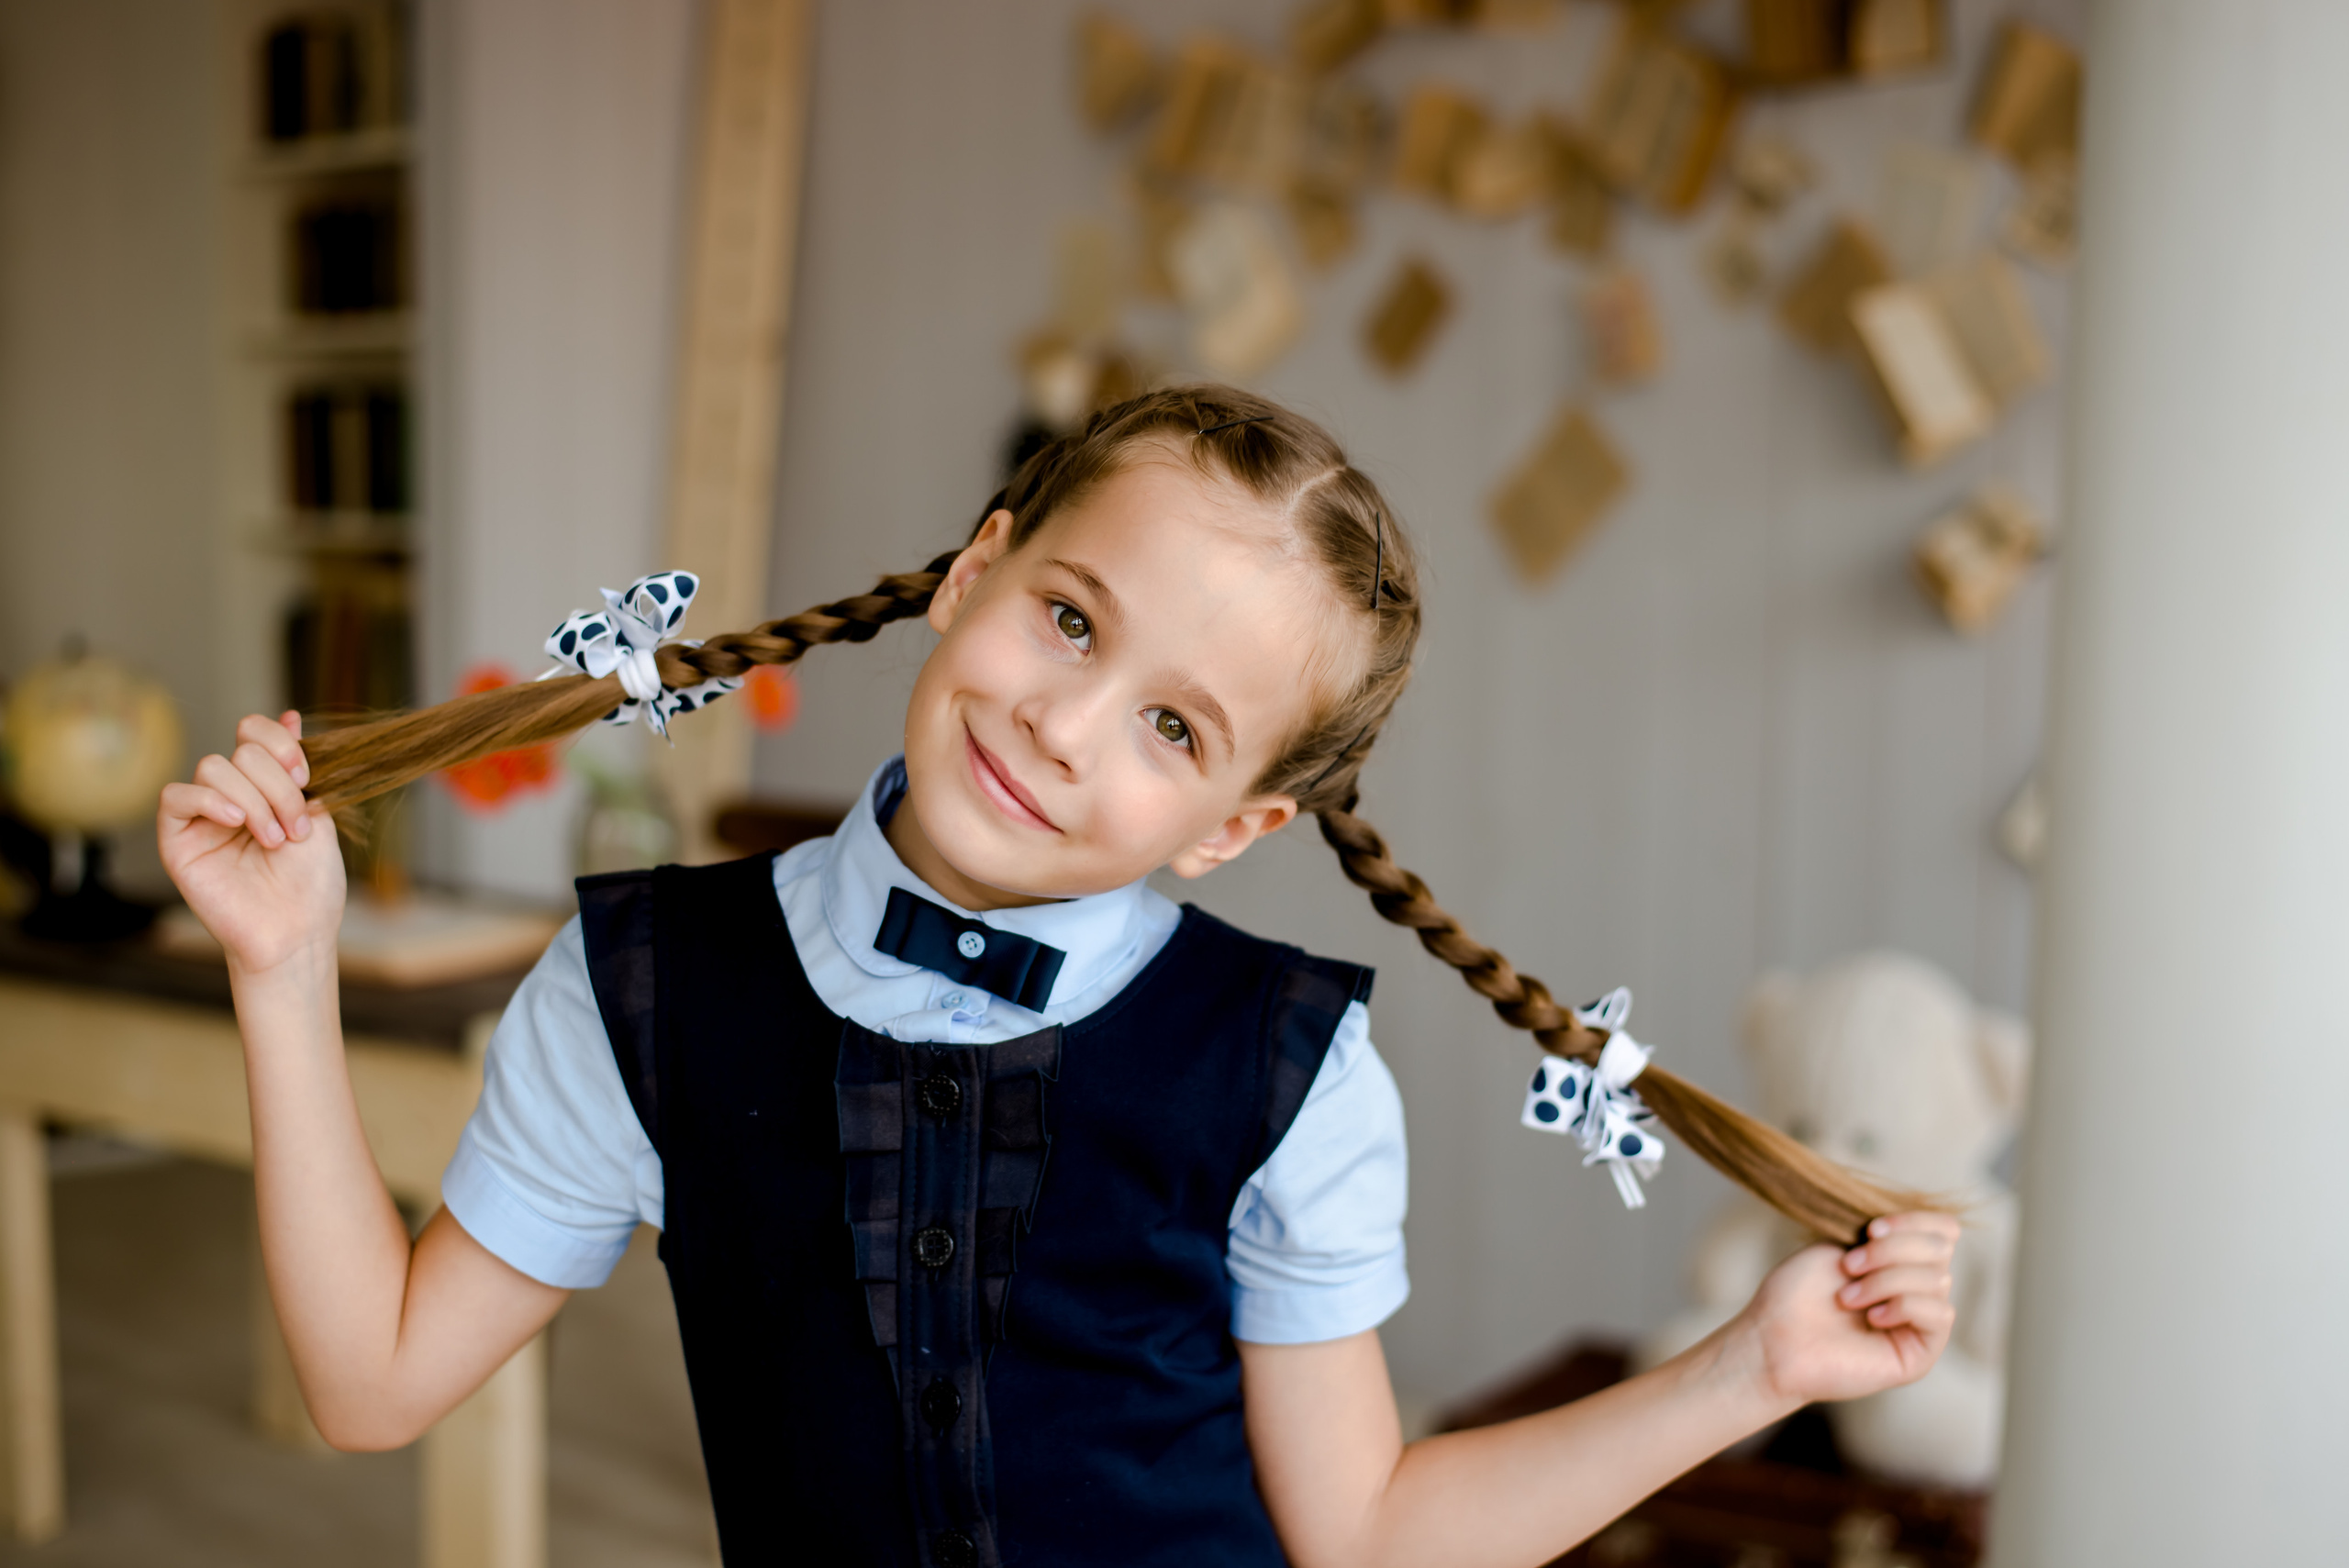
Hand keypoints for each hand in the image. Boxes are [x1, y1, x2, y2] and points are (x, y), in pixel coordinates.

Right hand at [157, 711, 344, 976]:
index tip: (306, 776)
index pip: (254, 733)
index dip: (279, 742)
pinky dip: (209, 801)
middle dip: (278, 786)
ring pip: (213, 767)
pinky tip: (237, 823)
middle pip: (241, 751)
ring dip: (254, 800)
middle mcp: (231, 795)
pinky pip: (175, 797)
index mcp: (264, 785)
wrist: (297, 931)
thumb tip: (290, 715)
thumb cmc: (311, 882)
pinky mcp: (176, 839)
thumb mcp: (318, 813)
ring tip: (274, 839)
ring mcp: (202, 816)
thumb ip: (299, 768)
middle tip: (297, 827)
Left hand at [1729, 1212, 1959, 1408]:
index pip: (1943, 1228)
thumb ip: (1888, 1236)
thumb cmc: (1797, 1293)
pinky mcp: (1921, 1354)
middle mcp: (1915, 1288)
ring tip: (1847, 1298)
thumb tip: (1929, 1231)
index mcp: (1899, 1259)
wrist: (1774, 1339)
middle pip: (1941, 1248)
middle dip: (1891, 1250)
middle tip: (1849, 1266)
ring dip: (1885, 1281)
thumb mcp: (1839, 1245)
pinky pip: (1940, 1314)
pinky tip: (1872, 1318)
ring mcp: (1919, 1322)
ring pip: (1938, 1279)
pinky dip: (1903, 1307)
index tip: (1871, 1229)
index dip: (1913, 1221)